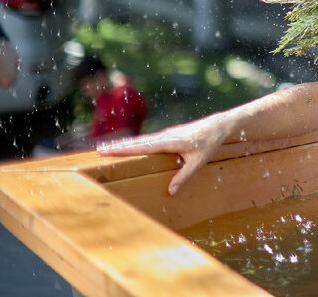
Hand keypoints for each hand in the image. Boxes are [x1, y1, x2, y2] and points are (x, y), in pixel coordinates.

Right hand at [98, 114, 232, 195]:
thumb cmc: (209, 143)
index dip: (123, 149)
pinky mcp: (169, 135)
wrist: (218, 125)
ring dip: (126, 144)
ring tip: (108, 148)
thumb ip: (184, 176)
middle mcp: (165, 136)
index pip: (142, 146)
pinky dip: (136, 143)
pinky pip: (149, 140)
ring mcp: (166, 134)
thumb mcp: (199, 161)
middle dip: (118, 146)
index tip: (106, 150)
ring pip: (142, 140)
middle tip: (98, 150)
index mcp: (170, 141)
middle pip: (138, 142)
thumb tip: (170, 192)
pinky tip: (130, 147)